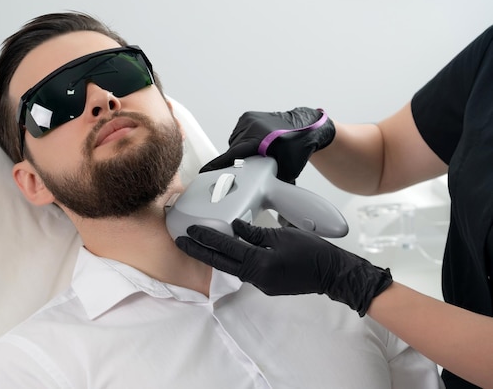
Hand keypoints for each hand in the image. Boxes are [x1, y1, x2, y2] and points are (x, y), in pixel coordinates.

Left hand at [175, 219, 391, 315]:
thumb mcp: (281, 236)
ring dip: (215, 257)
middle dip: (199, 252)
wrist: (332, 273)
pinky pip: (245, 272)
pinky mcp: (267, 286)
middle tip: (180, 241)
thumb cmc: (311, 252)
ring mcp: (261, 285)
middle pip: (221, 264)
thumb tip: (234, 227)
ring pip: (231, 268)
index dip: (206, 238)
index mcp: (260, 263)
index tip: (190, 231)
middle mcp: (257, 278)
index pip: (226, 248)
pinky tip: (227, 252)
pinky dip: (233, 261)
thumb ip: (254, 233)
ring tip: (198, 245)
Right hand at [200, 108, 334, 182]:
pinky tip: (255, 145)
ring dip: (240, 152)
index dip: (216, 166)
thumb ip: (274, 185)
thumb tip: (274, 210)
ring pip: (235, 144)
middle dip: (237, 163)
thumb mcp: (288, 171)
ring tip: (255, 155)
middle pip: (233, 151)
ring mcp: (248, 119)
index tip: (203, 173)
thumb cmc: (299, 149)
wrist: (307, 126)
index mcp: (258, 140)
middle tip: (247, 171)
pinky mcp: (247, 116)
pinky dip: (243, 142)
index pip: (231, 155)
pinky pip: (238, 135)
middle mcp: (251, 127)